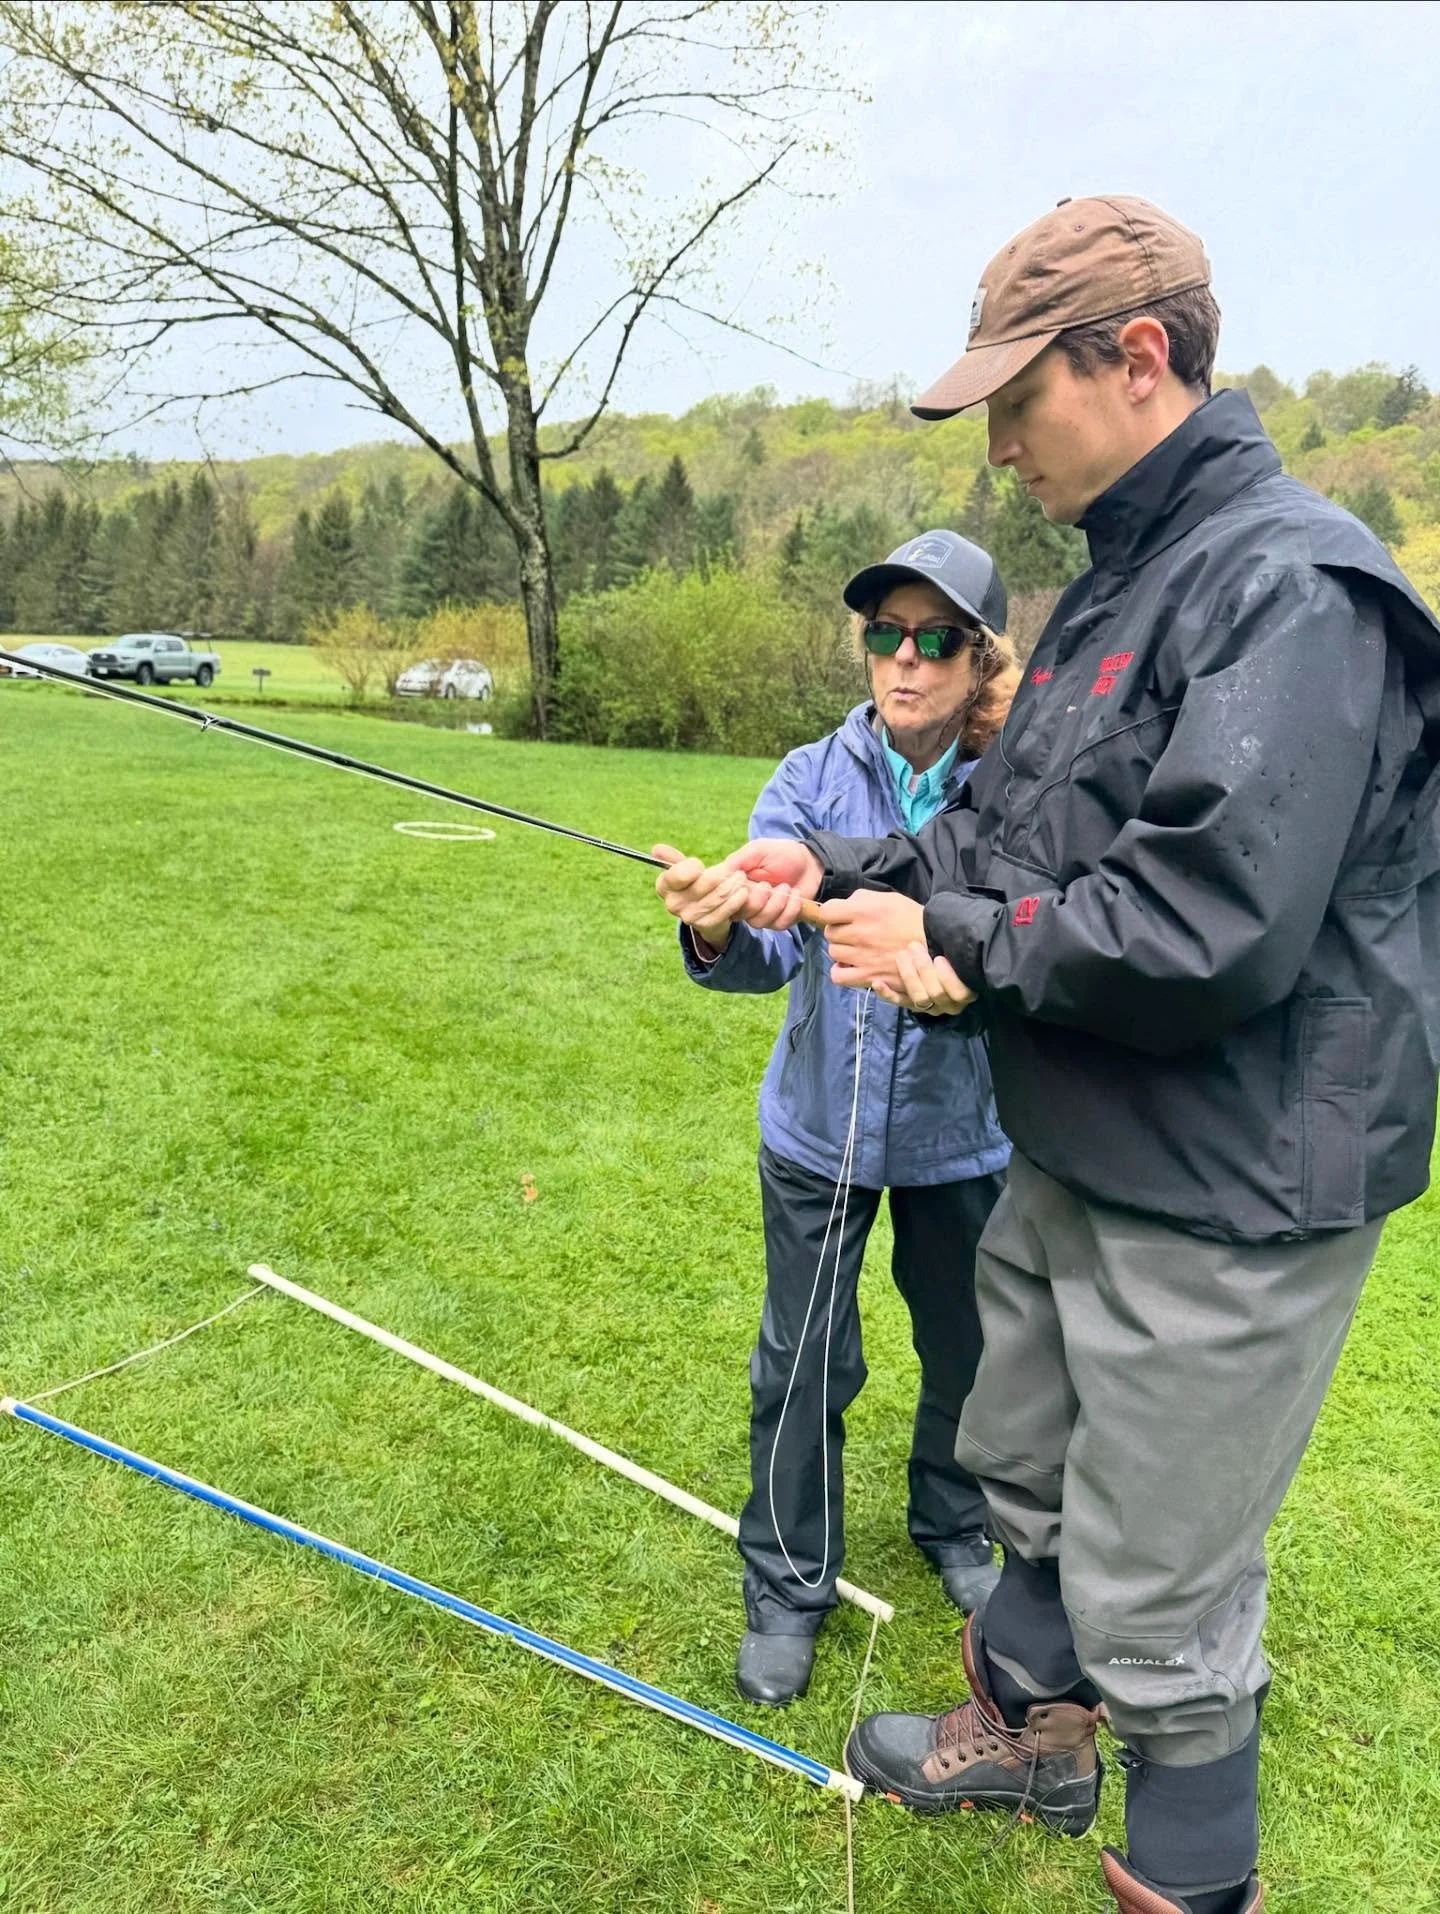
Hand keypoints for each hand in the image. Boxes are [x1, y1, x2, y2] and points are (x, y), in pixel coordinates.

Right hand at [652, 844, 748, 950]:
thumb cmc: (696, 883)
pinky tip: (743, 893)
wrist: (708, 911)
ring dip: (732, 885)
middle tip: (734, 869)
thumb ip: (674, 859)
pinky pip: (724, 910)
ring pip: (716, 896)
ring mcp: (688, 916)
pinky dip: (736, 900)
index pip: (678, 873)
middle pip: (703, 884)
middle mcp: (672, 903)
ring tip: (741, 878)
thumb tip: (657, 849)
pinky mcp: (704, 925)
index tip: (700, 866)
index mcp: (664, 885)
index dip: (692, 868)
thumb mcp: (686, 870)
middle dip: (721, 874)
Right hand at [700, 837, 824, 934]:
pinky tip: (795, 896)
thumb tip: (719, 873)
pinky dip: (789, 910)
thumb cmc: (782, 854)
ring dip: (775, 904)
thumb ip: (738, 860)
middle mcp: (744, 901)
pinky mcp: (778, 920)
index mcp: (735, 884)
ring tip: (786, 888)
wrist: (810, 863)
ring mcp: (761, 913)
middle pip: (738, 913)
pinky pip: (778, 924)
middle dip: (756, 901)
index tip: (743, 880)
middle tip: (768, 885)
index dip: (730, 894)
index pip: (720, 898)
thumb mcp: (758, 850)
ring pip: (758, 922)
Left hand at [817, 890, 928, 991]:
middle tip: (854, 933)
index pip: (826, 912)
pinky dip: (841, 972)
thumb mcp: (887, 897)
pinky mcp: (869, 976)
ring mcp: (862, 957)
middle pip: (830, 933)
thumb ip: (861, 899)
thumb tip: (843, 905)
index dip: (831, 913)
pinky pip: (838, 976)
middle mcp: (859, 934)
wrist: (934, 942)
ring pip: (834, 953)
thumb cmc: (911, 917)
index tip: (840, 916)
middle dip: (839, 931)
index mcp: (863, 911)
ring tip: (856, 949)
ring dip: (842, 950)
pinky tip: (851, 966)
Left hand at [874, 941, 975, 1015]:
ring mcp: (930, 1006)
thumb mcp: (955, 947)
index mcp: (966, 991)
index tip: (939, 958)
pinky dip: (887, 993)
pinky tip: (878, 983)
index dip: (949, 977)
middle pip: (937, 994)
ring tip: (902, 955)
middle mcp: (949, 1004)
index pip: (960, 993)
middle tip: (914, 947)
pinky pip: (899, 1002)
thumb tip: (950, 936)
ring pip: (919, 999)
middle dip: (924, 969)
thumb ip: (955, 948)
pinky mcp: (910, 1004)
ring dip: (909, 976)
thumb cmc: (950, 948)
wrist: (937, 955)